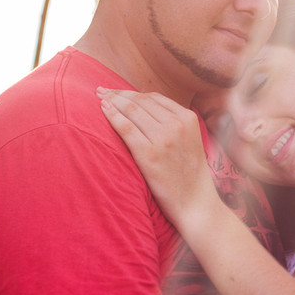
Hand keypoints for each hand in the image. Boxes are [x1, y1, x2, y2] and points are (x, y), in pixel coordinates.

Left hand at [98, 88, 221, 233]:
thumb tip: (147, 111)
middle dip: (118, 93)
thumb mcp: (190, 141)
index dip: (132, 93)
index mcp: (188, 118)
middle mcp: (177, 124)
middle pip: (140, 101)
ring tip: (99, 98)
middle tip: (101, 90)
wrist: (195, 203)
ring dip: (112, 101)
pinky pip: (125, 128)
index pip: (154, 98)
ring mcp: (163, 138)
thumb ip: (175, 124)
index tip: (117, 92)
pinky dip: (112, 116)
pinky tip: (103, 111)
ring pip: (131, 110)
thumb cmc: (190, 175)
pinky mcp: (149, 154)